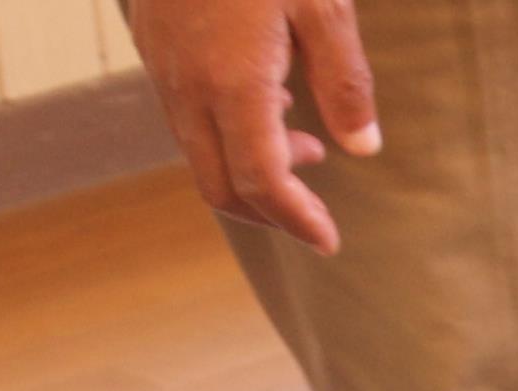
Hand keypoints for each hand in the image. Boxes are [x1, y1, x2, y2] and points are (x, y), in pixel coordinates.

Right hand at [127, 0, 378, 254]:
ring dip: (249, 170)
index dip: (297, 221)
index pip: (262, 182)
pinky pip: (186, 117)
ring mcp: (164, 69)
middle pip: (221, 186)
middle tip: (316, 212)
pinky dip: (226, 134)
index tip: (330, 240)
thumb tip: (363, 147)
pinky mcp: (155, 47)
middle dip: (269, 212)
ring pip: (199, 153)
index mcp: (233, 84)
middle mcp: (189, 88)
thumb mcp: (321, 3)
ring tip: (305, 144)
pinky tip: (266, 100)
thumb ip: (344, 78)